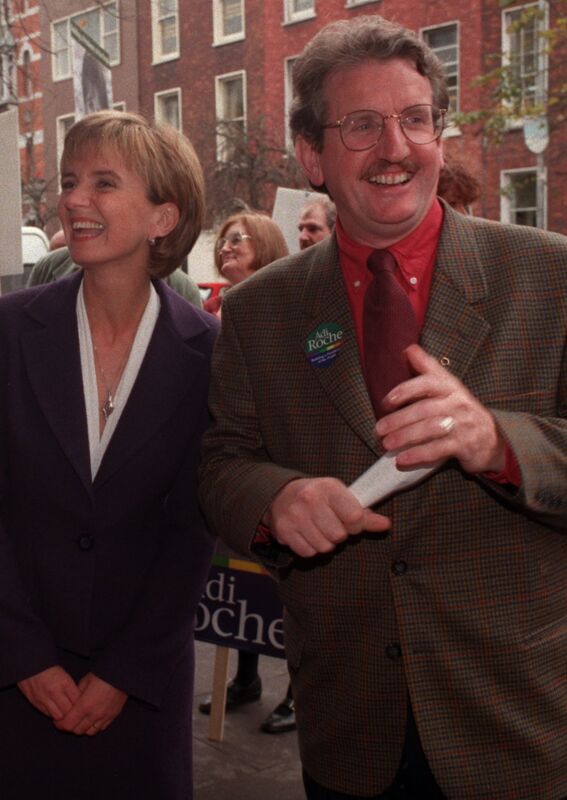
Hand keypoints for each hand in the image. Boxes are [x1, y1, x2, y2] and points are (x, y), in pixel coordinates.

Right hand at [18, 665, 79, 719]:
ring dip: (62, 714)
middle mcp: (55, 692)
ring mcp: (44, 699)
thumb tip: (77, 700)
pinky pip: (47, 714)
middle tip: (72, 709)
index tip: (80, 702)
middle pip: (68, 710)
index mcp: (64, 682)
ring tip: (63, 710)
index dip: (80, 702)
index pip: (77, 699)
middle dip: (72, 711)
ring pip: (58, 716)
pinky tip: (54, 708)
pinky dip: (52, 713)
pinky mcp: (35, 703)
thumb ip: (70, 687)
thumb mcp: (64, 674)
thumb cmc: (49, 668)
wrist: (29, 666)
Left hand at [54, 672, 127, 735]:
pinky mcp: (113, 715)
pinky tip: (93, 718)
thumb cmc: (101, 674)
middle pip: (77, 731)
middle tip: (68, 720)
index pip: (67, 725)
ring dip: (83, 728)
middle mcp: (94, 715)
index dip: (60, 725)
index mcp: (84, 706)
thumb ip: (76, 695)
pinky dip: (95, 726)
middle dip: (70, 727)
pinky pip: (101, 727)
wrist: (121, 673)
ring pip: (90, 732)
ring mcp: (105, 717)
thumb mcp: (85, 681)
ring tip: (81, 720)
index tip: (58, 721)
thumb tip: (72, 703)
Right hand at [265, 477, 389, 557]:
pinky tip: (307, 534)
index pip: (355, 517)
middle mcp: (310, 499)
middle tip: (332, 525)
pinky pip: (308, 552)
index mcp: (329, 488)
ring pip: (324, 547)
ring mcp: (295, 515)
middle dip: (339, 534)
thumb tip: (385, 525)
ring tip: (319, 529)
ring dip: (325, 543)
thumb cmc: (319, 496)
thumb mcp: (341, 497)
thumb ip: (364, 513)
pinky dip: (311, 547)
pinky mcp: (284, 530)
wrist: (282, 495)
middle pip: (339, 535)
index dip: (356, 525)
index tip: (351, 521)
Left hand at [376, 344, 506, 473]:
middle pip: (424, 409)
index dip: (406, 390)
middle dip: (399, 420)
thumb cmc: (462, 412)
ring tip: (386, 444)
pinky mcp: (465, 445)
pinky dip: (417, 455)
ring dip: (404, 437)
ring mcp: (463, 424)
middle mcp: (458, 403)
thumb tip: (408, 349)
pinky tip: (401, 459)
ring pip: (429, 429)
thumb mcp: (449, 388)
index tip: (386, 401)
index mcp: (452, 387)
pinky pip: (438, 450)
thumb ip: (428, 369)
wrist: (492, 441)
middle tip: (378, 429)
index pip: (428, 383)